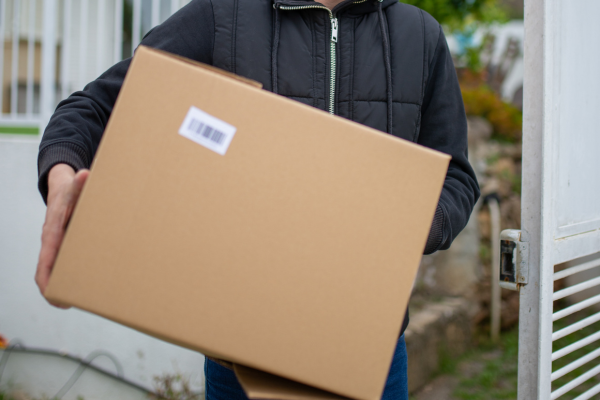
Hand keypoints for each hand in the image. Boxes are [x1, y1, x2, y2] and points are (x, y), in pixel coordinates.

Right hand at [35, 164, 89, 307]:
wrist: (64, 186)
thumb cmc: (70, 188)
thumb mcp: (75, 185)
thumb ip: (81, 182)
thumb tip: (85, 175)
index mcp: (52, 231)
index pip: (46, 258)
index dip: (46, 277)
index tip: (50, 293)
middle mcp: (52, 240)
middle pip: (48, 269)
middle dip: (53, 288)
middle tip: (63, 304)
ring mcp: (58, 244)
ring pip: (57, 267)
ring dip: (64, 283)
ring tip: (77, 299)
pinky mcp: (67, 244)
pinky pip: (66, 261)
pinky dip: (73, 272)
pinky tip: (87, 281)